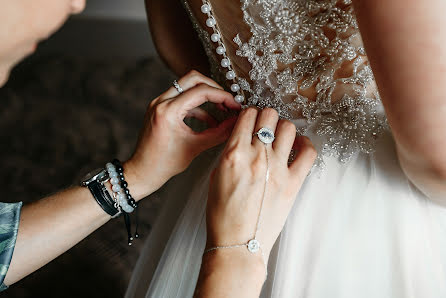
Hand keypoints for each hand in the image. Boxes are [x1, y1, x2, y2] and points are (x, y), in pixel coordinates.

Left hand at [124, 70, 240, 199]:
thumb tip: (236, 123)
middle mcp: (161, 102)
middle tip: (228, 102)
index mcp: (168, 111)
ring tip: (222, 110)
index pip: (201, 91)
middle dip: (214, 88)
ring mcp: (158, 103)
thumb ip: (219, 133)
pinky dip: (197, 105)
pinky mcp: (159, 108)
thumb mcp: (195, 148)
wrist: (142, 171)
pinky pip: (182, 98)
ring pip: (187, 86)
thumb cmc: (164, 164)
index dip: (223, 96)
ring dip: (206, 96)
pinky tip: (210, 120)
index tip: (235, 105)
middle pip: (193, 79)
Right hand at [206, 107, 316, 263]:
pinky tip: (298, 146)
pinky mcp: (293, 182)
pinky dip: (305, 144)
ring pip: (288, 127)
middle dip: (266, 117)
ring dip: (283, 128)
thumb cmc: (223, 216)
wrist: (238, 244)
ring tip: (281, 136)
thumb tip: (242, 140)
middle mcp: (256, 157)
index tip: (251, 118)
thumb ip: (230, 154)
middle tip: (265, 125)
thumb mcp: (215, 177)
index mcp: (233, 154)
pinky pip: (308, 152)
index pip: (247, 116)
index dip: (249, 114)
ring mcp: (277, 169)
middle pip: (268, 115)